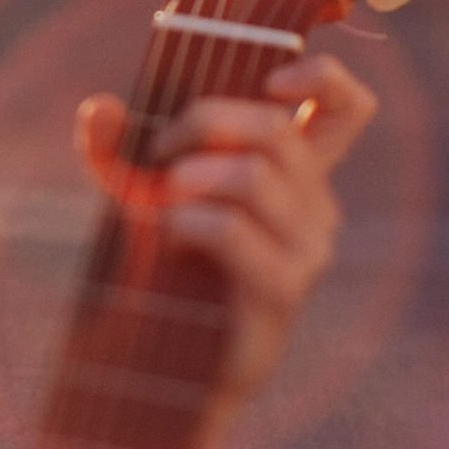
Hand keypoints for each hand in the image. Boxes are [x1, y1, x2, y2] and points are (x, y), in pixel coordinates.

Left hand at [74, 51, 377, 415]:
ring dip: (191, 175)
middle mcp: (316, 207)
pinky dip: (186, 220)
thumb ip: (121, 152)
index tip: (271, 79)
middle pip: (276, 130)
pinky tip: (165, 235)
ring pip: (255, 175)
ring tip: (157, 201)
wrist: (175, 369)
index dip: (324, 78)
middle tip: (158, 152)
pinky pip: (231, 230)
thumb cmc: (168, 273)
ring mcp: (307, 250)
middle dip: (205, 121)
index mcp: (299, 175)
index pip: (350, 108)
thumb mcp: (145, 198)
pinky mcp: (283, 290)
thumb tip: (99, 107)